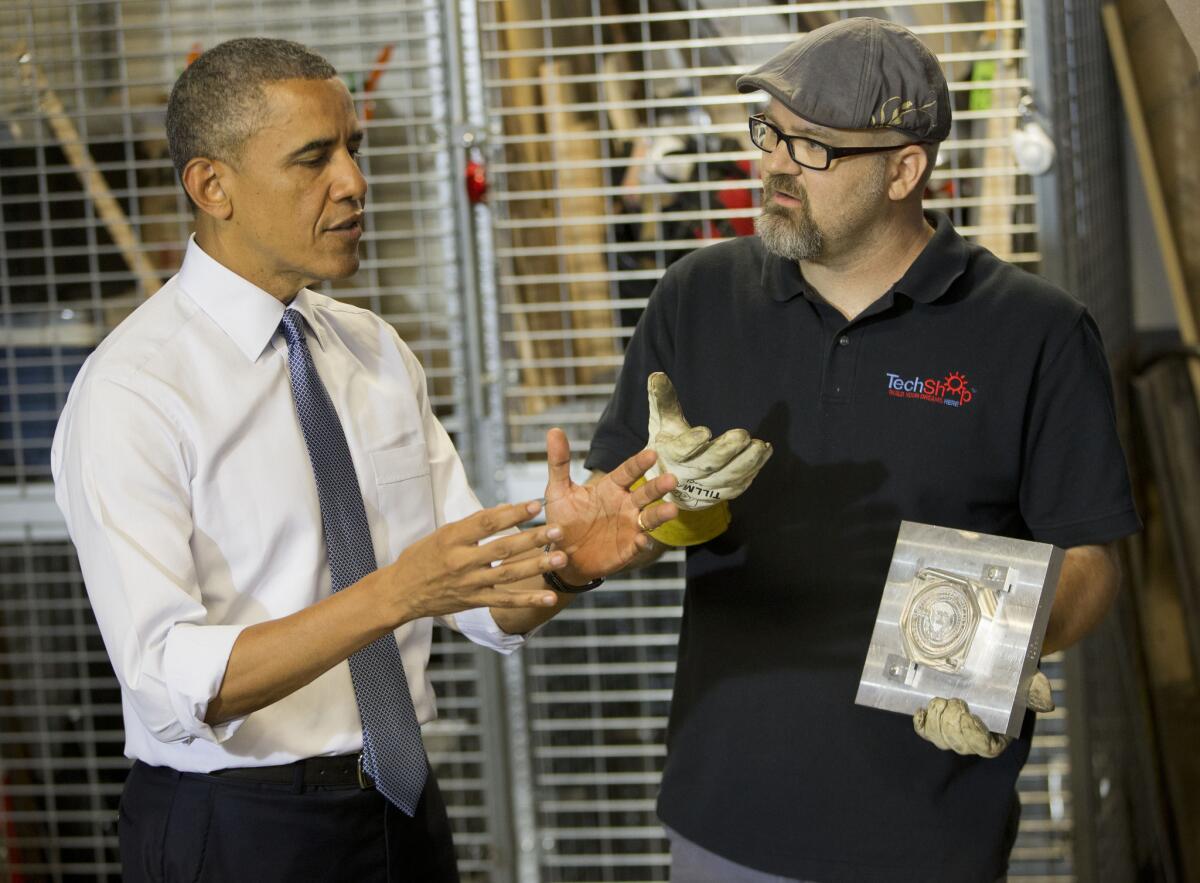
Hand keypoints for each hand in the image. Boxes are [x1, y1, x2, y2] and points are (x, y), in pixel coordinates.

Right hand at [383, 499, 565, 622]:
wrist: (400, 593)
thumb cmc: (422, 557)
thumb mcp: (442, 533)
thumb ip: (474, 524)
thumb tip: (506, 509)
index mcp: (452, 538)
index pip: (488, 522)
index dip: (513, 513)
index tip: (536, 504)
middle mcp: (461, 561)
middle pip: (503, 548)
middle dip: (533, 539)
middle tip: (558, 530)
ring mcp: (469, 584)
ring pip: (508, 574)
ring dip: (537, 566)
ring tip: (560, 558)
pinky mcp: (473, 602)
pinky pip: (505, 601)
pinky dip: (528, 600)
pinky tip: (549, 597)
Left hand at [542, 427, 677, 582]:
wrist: (563, 556)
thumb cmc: (563, 520)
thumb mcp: (558, 491)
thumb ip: (559, 462)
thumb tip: (554, 430)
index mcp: (610, 488)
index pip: (628, 471)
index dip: (639, 463)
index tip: (652, 453)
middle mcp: (625, 505)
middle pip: (646, 493)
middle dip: (658, 486)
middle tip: (671, 479)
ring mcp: (630, 527)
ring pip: (649, 518)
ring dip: (660, 514)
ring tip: (671, 510)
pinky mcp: (629, 549)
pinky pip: (640, 545)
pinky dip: (643, 542)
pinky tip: (643, 540)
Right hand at [645, 372, 771, 509]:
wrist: (667, 481)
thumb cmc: (667, 443)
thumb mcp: (661, 421)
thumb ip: (663, 400)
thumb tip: (657, 374)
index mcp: (669, 455)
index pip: (680, 450)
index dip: (692, 443)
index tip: (706, 431)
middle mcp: (685, 475)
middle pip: (707, 465)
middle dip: (726, 451)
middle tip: (743, 435)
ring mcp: (703, 489)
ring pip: (727, 478)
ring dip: (746, 463)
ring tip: (762, 446)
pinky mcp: (718, 496)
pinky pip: (737, 487)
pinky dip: (752, 472)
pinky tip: (763, 455)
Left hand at [912, 670, 1054, 757]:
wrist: (993, 662)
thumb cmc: (1012, 675)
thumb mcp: (1028, 680)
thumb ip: (1036, 690)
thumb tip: (1047, 703)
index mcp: (1000, 733)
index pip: (987, 748)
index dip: (976, 737)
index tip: (970, 716)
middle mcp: (975, 736)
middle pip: (960, 746)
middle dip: (953, 727)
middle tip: (954, 701)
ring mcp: (954, 730)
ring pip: (941, 740)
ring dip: (937, 723)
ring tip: (939, 701)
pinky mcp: (937, 721)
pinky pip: (925, 732)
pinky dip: (921, 725)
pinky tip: (920, 711)